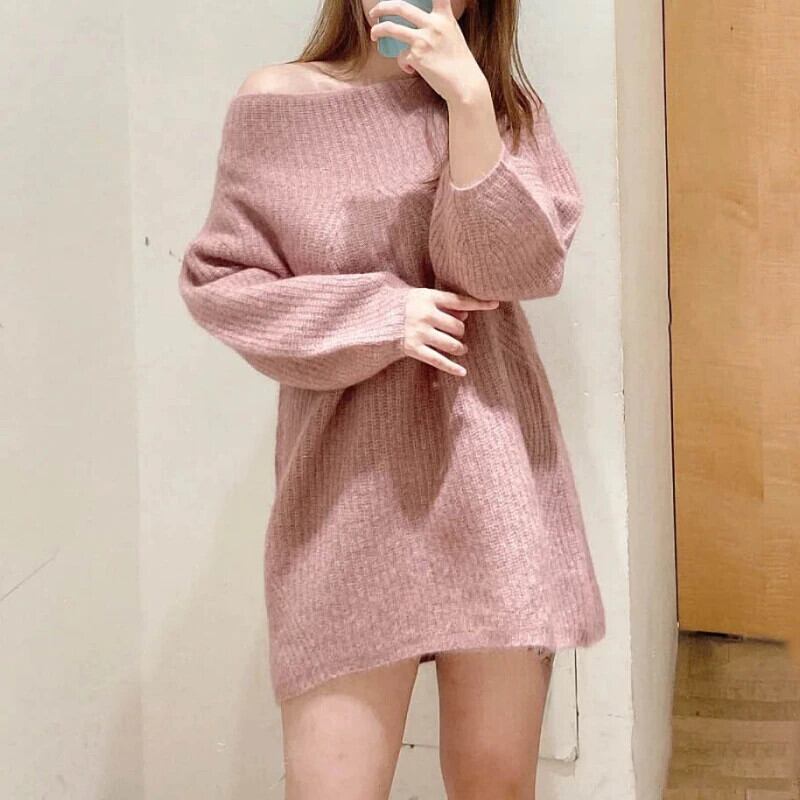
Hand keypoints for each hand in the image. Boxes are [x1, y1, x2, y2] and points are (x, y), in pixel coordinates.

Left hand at [367, 0, 487, 103]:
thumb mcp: (452, 34)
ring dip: (378, 30)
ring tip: (374, 34)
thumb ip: (439, 24)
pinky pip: (401, 57)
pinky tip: (412, 70)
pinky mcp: (416, 57)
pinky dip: (403, 64)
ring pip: (391, 28)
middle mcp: (433, 25)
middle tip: (375, 11)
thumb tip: (421, 23)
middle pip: (400, 6)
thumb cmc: (459, 63)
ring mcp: (424, 40)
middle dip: (382, 6)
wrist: (465, 85)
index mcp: (444, 17)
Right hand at [402, 288, 497, 376]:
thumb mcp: (419, 297)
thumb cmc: (401, 306)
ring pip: (452, 344)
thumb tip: (466, 315)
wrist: (373, 318)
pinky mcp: (413, 348)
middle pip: (457, 326)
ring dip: (459, 348)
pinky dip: (451, 367)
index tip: (495, 304)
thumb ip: (442, 304)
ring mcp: (419, 332)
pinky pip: (438, 360)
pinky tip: (462, 372)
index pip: (460, 300)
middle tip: (459, 334)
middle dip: (461, 332)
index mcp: (428, 297)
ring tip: (461, 349)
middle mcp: (425, 314)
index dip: (479, 303)